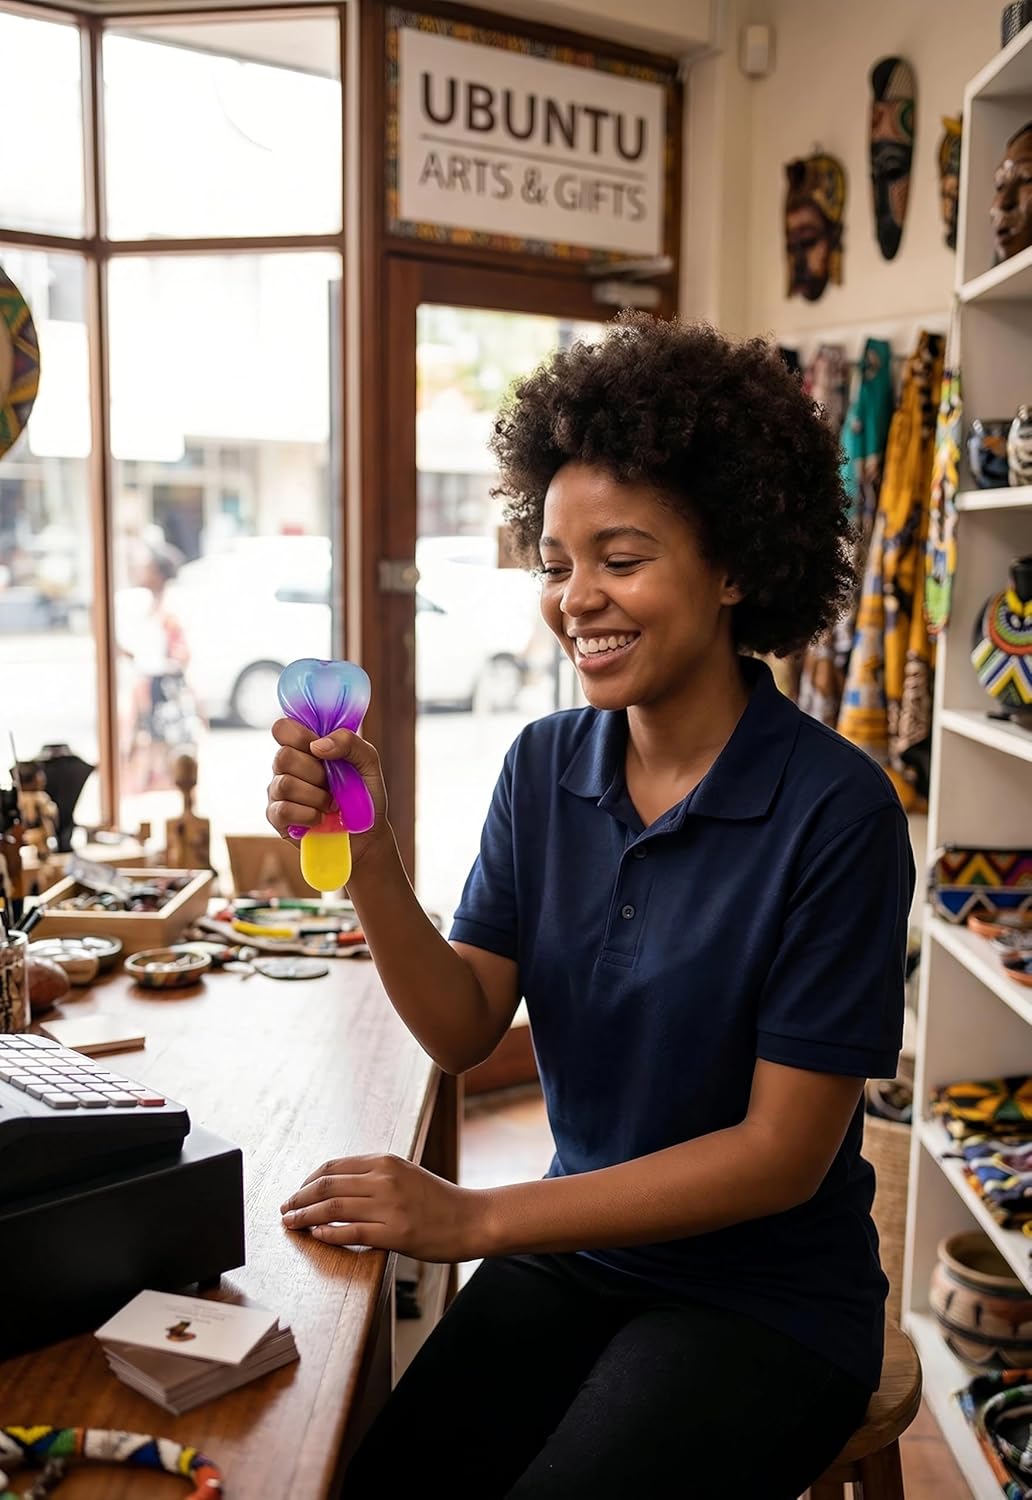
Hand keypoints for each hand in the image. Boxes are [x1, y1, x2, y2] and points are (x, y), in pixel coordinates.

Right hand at [267, 720, 390, 872]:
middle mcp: (287, 767)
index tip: (318, 748)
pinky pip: (282, 810)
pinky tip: (320, 818)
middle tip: (332, 784)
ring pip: (284, 784)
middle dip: (315, 773)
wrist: (367, 834)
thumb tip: (317, 745)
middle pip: (283, 757)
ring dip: (316, 797)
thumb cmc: (365, 794)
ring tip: (331, 805)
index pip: (282, 728)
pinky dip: (308, 815)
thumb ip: (349, 742)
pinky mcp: (277, 817)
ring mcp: (279, 792)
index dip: (297, 735)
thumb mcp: (368, 762)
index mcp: (305, 747)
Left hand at [280, 1154, 488, 1262]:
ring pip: (332, 1208)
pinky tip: (316, 1236)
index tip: (295, 1194)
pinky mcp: (395, 1233)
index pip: (333, 1167)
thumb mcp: (405, 1174)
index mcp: (385, 1161)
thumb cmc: (437, 1200)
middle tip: (284, 1210)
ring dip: (305, 1216)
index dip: (307, 1181)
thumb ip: (375, 1176)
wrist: (471, 1218)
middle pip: (326, 1186)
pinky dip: (328, 1234)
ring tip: (291, 1224)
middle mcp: (384, 1179)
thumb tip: (336, 1186)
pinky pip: (351, 1232)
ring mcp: (389, 1206)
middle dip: (299, 1199)